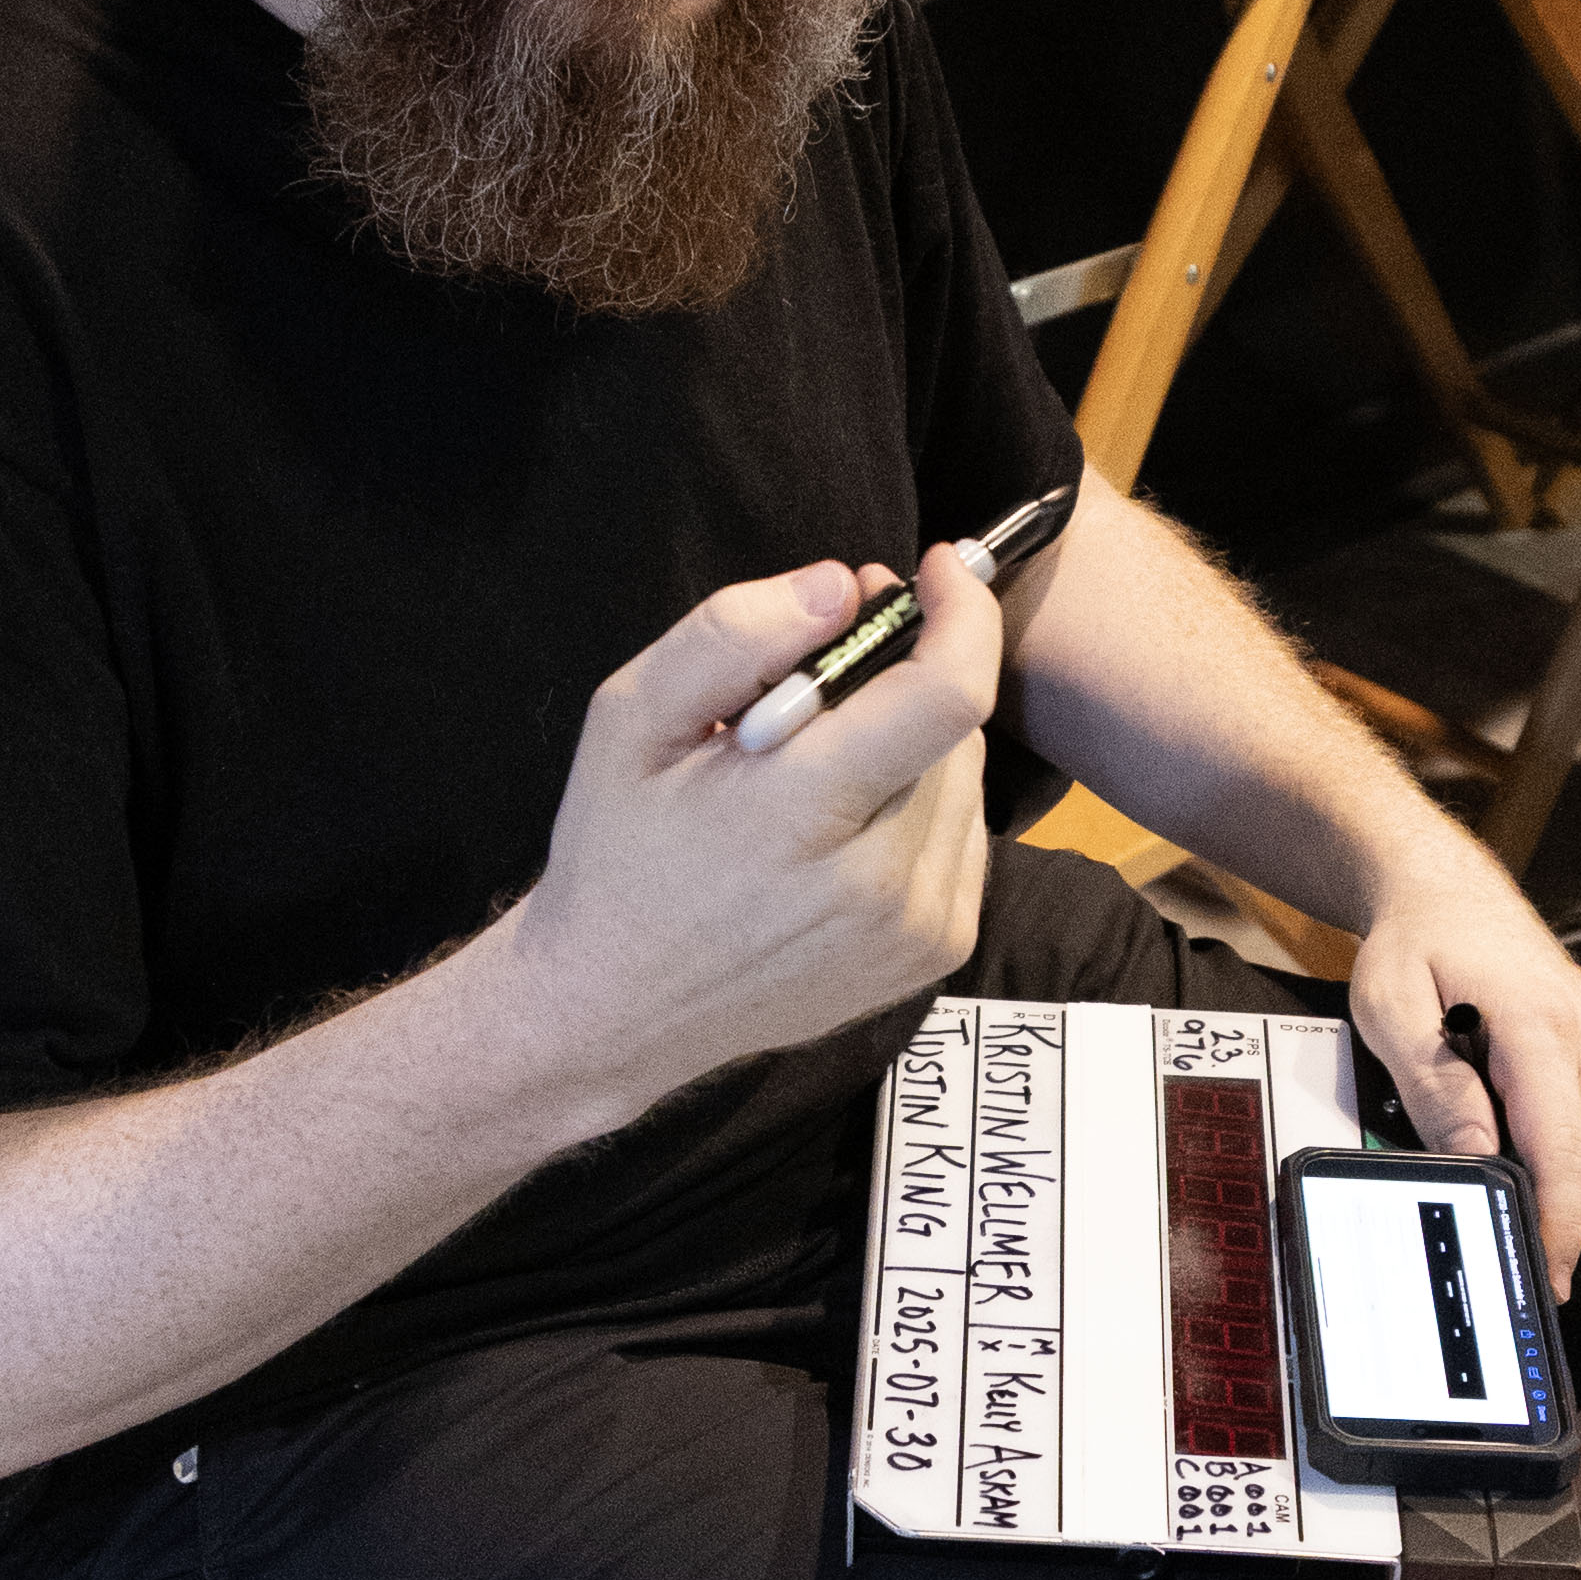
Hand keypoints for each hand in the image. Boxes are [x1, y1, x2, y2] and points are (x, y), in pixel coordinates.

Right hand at [522, 544, 997, 1120]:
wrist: (616, 1009)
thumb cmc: (618, 853)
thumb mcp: (628, 721)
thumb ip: (730, 637)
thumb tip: (841, 587)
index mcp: (799, 817)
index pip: (945, 697)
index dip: (961, 613)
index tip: (934, 570)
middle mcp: (877, 884)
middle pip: (953, 729)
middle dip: (904, 680)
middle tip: (820, 685)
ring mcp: (916, 930)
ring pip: (964, 779)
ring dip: (912, 746)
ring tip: (817, 773)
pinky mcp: (935, 954)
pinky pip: (964, 836)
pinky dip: (920, 807)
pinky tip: (843, 826)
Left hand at [1345, 874, 1580, 1293]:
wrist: (1454, 902)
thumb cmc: (1420, 952)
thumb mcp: (1390, 1009)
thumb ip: (1434, 1084)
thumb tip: (1476, 1154)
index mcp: (1537, 1031)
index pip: (1562, 1155)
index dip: (1557, 1227)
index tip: (1545, 1275)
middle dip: (1551, 1207)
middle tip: (1492, 1185)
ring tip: (1520, 1148)